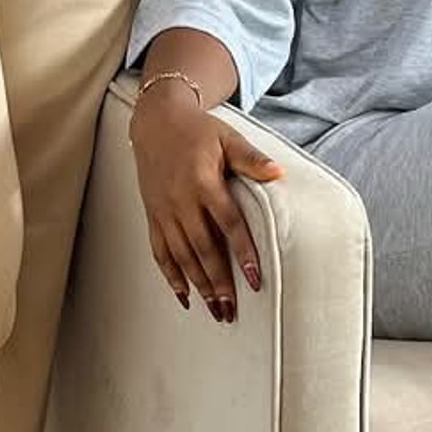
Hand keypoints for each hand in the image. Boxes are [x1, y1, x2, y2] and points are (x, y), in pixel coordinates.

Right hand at [129, 80, 279, 319]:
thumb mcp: (228, 138)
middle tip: (232, 309)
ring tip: (215, 310)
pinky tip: (184, 296)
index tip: (253, 278)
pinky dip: (170, 276)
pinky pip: (159, 251)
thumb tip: (279, 173)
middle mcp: (181, 200)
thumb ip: (252, 159)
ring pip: (181, 255)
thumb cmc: (197, 131)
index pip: (227, 223)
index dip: (242, 251)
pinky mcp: (152, 216)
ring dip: (198, 285)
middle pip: (202, 248)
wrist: (155, 122)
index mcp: (203, 181)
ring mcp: (163, 211)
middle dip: (218, 282)